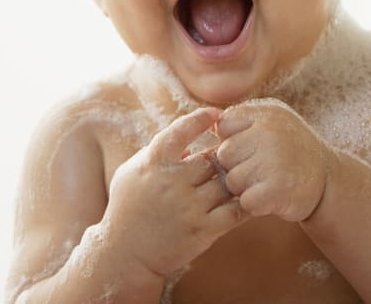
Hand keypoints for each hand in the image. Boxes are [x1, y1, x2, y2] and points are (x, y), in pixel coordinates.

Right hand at [104, 107, 244, 276]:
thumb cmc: (127, 209)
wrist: (125, 255)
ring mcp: (188, 207)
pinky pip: (235, 211)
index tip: (216, 115)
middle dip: (225, 157)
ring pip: (227, 182)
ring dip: (235, 180)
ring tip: (240, 179)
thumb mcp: (132, 173)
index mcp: (153, 163)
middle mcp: (172, 182)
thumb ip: (158, 154)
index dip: (201, 118)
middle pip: (213, 158)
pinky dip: (244, 203)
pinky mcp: (202, 231)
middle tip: (233, 158)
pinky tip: (245, 200)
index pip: (181, 130)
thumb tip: (191, 145)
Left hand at [215, 100, 334, 222]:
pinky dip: (256, 204)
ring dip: (245, 187)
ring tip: (267, 182)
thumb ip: (244, 119)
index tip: (251, 148)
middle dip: (236, 166)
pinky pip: (245, 201)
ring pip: (232, 180)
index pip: (224, 125)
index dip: (233, 140)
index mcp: (266, 112)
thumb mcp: (273, 122)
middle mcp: (270, 132)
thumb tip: (208, 122)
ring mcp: (274, 160)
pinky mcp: (277, 189)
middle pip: (224, 154)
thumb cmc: (292, 151)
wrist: (330, 180)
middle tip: (260, 169)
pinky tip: (272, 197)